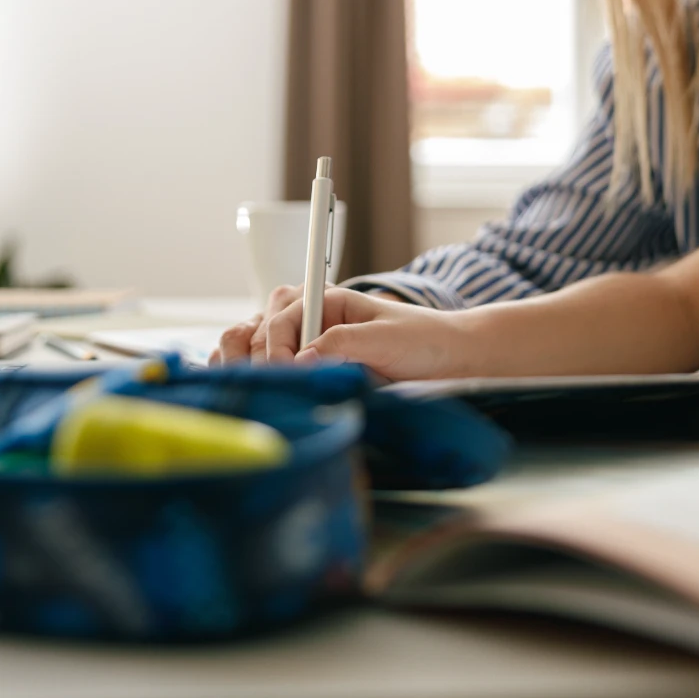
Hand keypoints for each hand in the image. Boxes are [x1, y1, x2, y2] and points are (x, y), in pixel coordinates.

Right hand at [213, 284, 452, 379]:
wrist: (449, 360)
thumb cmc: (421, 341)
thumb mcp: (383, 337)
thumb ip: (342, 343)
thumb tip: (300, 361)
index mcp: (326, 301)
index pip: (282, 318)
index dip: (275, 346)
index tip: (284, 372)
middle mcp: (310, 320)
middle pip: (259, 331)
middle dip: (258, 359)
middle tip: (271, 387)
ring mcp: (307, 346)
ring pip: (256, 349)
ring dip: (249, 368)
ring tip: (258, 392)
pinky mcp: (312, 371)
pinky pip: (273, 372)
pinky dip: (259, 381)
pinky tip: (260, 397)